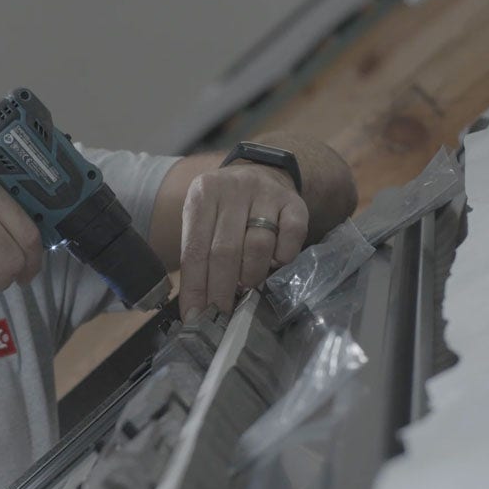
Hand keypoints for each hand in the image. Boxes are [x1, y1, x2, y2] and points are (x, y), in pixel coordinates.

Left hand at [179, 163, 307, 320]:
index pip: (195, 249)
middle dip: (222, 289)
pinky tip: (275, 262)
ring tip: (248, 285)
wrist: (261, 172)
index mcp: (203, 195)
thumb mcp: (203, 219)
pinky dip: (283, 256)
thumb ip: (199, 255)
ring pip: (258, 245)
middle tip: (222, 313)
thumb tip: (196, 307)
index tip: (195, 316)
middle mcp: (233, 189)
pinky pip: (291, 235)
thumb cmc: (225, 208)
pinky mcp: (293, 202)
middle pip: (225, 250)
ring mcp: (266, 193)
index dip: (195, 287)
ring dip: (252, 274)